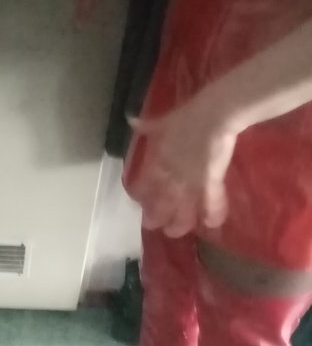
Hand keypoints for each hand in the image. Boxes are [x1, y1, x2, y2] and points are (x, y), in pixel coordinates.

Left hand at [126, 93, 239, 237]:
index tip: (139, 203)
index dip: (141, 196)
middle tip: (153, 226)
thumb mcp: (164, 120)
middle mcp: (172, 175)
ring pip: (182, 209)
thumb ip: (148, 126)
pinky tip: (211, 224)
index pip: (144, 184)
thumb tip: (131, 120)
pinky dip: (213, 213)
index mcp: (159, 161)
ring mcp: (191, 180)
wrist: (215, 113)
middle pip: (161, 203)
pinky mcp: (212, 181)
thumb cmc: (189, 115)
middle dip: (156, 217)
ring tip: (175, 232)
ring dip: (178, 223)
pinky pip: (211, 202)